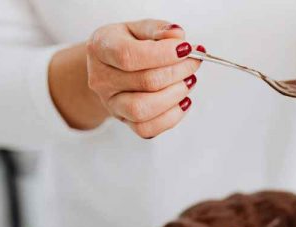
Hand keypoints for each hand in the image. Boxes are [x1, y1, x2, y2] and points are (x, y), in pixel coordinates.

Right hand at [49, 19, 201, 137]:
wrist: (110, 67)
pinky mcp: (124, 121)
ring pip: (143, 109)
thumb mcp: (139, 29)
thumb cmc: (127, 45)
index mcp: (101, 48)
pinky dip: (171, 117)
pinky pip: (147, 129)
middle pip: (144, 82)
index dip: (163, 54)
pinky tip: (182, 101)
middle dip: (178, 72)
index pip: (128, 55)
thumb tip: (177, 35)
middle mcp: (101, 78)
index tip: (186, 49)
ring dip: (175, 95)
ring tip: (188, 81)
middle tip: (194, 63)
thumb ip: (159, 29)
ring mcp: (111, 103)